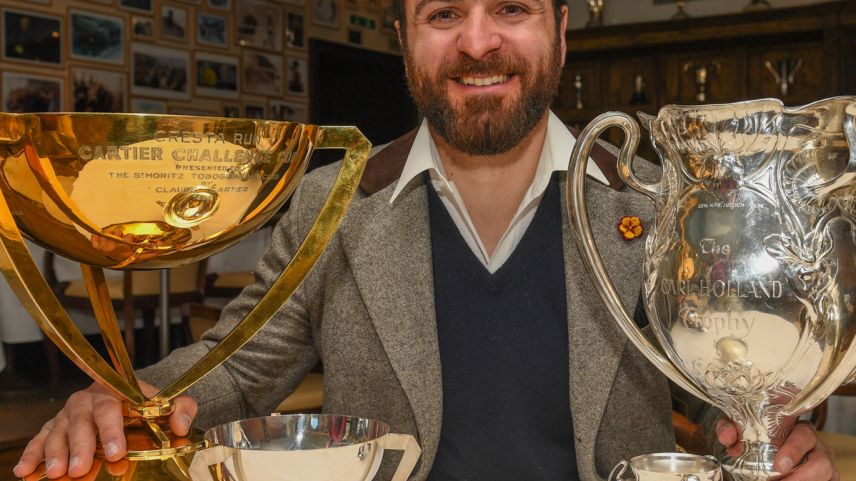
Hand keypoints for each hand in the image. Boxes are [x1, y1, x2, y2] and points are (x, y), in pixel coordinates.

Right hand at [14, 381, 197, 478]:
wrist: (128, 396)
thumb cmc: (146, 403)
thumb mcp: (169, 403)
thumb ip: (182, 409)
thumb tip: (181, 426)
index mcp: (114, 393)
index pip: (111, 410)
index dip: (111, 430)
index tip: (116, 451)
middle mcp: (87, 401)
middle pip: (81, 422)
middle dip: (81, 446)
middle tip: (80, 468)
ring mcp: (68, 415)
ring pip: (58, 431)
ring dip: (55, 452)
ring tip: (57, 472)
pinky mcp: (54, 426)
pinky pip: (40, 438)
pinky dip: (32, 453)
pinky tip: (25, 470)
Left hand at [716, 418, 838, 480]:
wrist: (767, 453)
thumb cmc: (758, 439)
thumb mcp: (742, 432)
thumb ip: (730, 429)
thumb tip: (727, 437)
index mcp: (800, 430)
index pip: (805, 434)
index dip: (794, 450)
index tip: (780, 465)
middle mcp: (817, 447)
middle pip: (822, 460)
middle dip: (803, 475)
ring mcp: (825, 464)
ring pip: (827, 474)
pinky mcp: (828, 478)